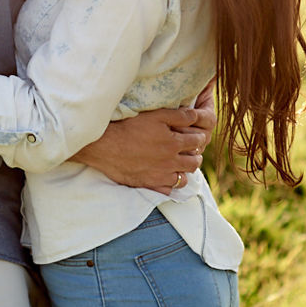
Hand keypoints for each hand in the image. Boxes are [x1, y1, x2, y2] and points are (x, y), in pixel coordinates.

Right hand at [72, 106, 210, 194]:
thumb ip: (179, 116)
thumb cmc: (129, 127)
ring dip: (185, 171)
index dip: (199, 138)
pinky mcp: (149, 185)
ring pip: (184, 179)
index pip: (197, 142)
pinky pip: (168, 191)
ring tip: (180, 164)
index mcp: (174, 143)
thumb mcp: (156, 115)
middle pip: (194, 163)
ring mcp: (160, 176)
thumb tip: (195, 117)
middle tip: (191, 151)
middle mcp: (171, 162)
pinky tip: (166, 177)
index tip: (196, 136)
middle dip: (195, 156)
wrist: (106, 146)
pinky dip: (170, 185)